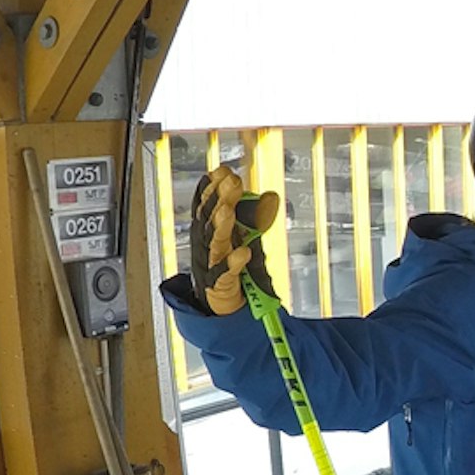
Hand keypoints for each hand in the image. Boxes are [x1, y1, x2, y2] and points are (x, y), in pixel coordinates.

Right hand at [189, 167, 277, 313]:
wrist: (218, 304)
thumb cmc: (229, 266)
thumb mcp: (242, 238)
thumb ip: (253, 218)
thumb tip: (270, 196)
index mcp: (207, 231)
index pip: (205, 205)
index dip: (211, 188)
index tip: (220, 171)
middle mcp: (205, 245)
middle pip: (209, 219)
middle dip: (219, 198)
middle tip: (231, 181)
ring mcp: (209, 264)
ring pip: (214, 243)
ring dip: (221, 226)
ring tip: (228, 211)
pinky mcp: (218, 284)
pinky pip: (225, 273)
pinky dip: (234, 263)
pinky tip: (243, 252)